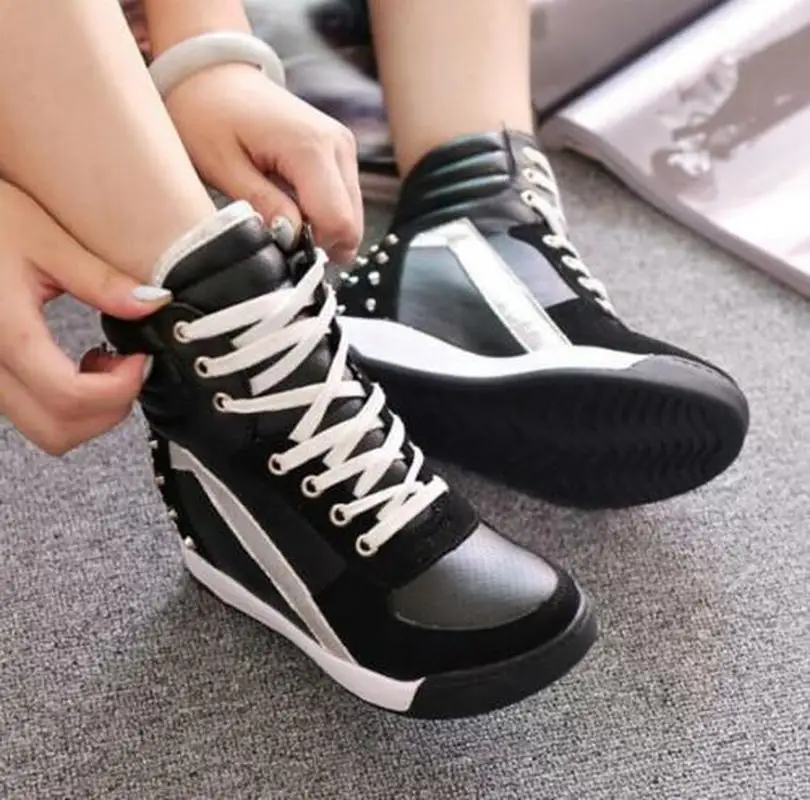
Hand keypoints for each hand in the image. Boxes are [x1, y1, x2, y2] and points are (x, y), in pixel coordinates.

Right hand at [0, 182, 172, 454]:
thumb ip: (101, 279)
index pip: (71, 397)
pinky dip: (69, 406)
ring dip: (91, 411)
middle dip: (109, 408)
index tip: (141, 356)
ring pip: (46, 432)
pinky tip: (80, 363)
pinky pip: (33, 416)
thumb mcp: (46, 238)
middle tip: (130, 364)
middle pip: (58, 432)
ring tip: (105, 360)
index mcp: (4, 334)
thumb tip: (156, 304)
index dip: (121, 387)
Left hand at [166, 63, 362, 262]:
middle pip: (351, 224)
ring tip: (280, 218)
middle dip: (318, 242)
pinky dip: (321, 215)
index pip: (337, 222)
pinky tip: (290, 206)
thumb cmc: (207, 116)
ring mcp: (343, 148)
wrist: (211, 76)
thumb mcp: (222, 167)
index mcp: (310, 148)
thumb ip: (262, 205)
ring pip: (351, 216)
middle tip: (278, 239)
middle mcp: (337, 145)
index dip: (311, 247)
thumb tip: (292, 240)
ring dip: (320, 229)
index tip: (278, 247)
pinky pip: (343, 201)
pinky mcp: (340, 152)